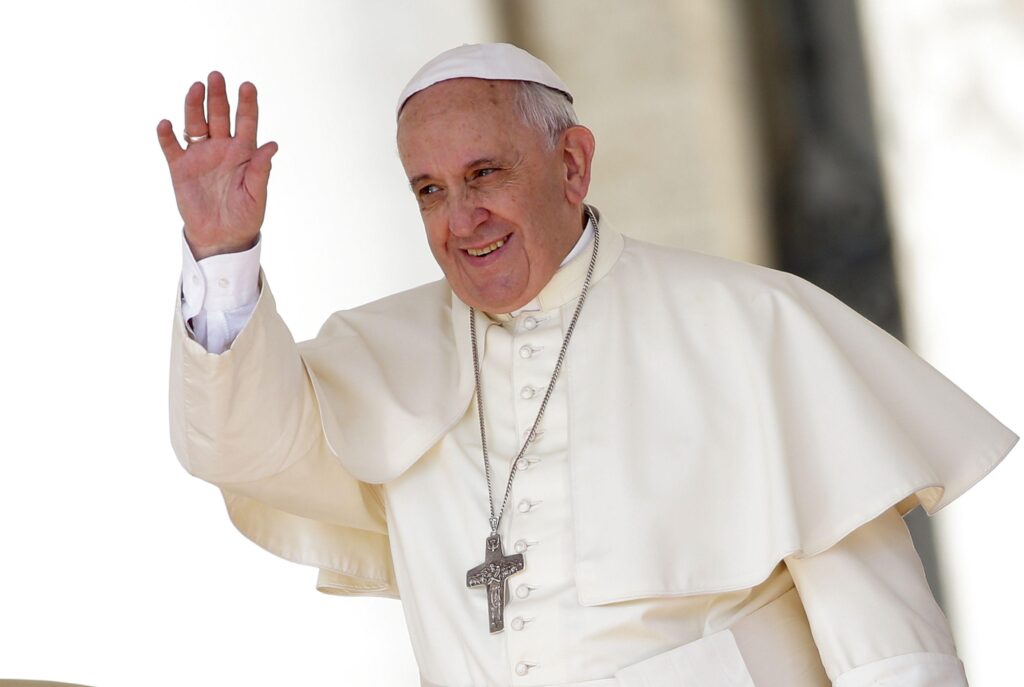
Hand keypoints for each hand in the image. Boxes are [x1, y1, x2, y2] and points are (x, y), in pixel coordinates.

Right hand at [157, 71, 278, 258]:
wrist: (221, 237)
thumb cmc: (244, 217)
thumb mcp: (256, 195)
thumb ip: (260, 170)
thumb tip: (272, 145)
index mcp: (243, 152)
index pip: (246, 122)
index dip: (247, 104)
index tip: (248, 86)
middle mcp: (221, 148)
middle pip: (219, 115)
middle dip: (218, 96)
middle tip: (216, 76)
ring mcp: (200, 155)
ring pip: (196, 123)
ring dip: (195, 106)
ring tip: (196, 88)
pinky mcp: (180, 167)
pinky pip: (172, 146)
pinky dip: (167, 135)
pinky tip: (166, 124)